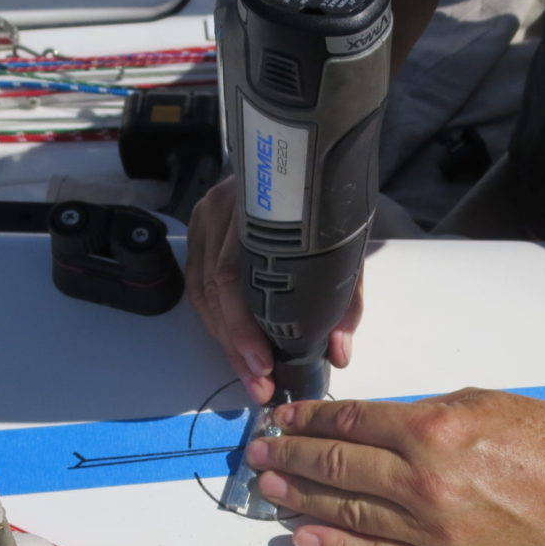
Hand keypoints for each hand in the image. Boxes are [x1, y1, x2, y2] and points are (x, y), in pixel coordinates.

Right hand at [187, 177, 362, 404]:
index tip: (264, 362)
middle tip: (258, 384)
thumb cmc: (329, 205)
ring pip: (201, 292)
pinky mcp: (199, 228)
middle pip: (214, 289)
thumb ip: (346, 301)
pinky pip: (198, 284)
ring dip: (224, 341)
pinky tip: (234, 347)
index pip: (235, 273)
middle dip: (235, 346)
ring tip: (250, 376)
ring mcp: (205, 217)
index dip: (244, 325)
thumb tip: (339, 353)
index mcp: (257, 206)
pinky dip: (216, 321)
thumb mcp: (347, 247)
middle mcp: (223, 208)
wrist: (314, 161)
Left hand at [242, 389, 544, 545]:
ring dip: (302, 501)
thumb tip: (370, 427)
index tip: (283, 419)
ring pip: (348, 514)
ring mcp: (434, 530)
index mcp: (433, 430)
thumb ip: (421, 415)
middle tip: (260, 454)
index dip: (307, 422)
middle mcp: (425, 481)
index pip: (350, 424)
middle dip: (291, 459)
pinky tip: (305, 539)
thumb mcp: (480, 402)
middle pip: (338, 468)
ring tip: (270, 492)